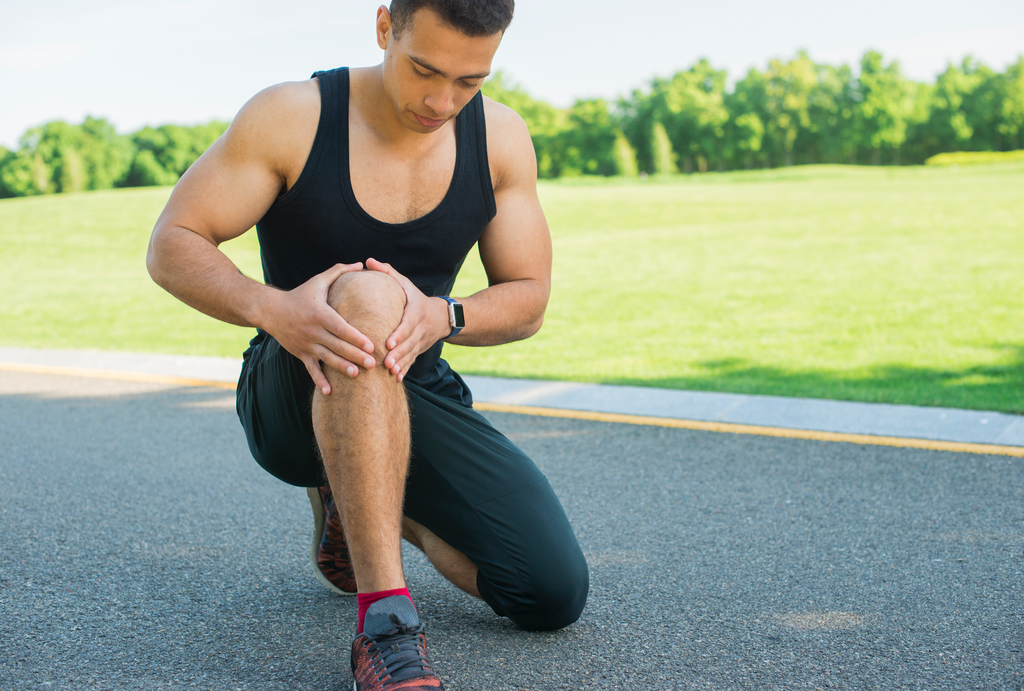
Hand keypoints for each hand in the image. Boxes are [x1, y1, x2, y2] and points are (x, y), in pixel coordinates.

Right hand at [262, 262, 374, 394]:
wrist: (270, 310)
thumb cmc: (300, 294)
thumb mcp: (318, 281)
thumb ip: (340, 271)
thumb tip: (362, 263)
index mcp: (320, 313)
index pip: (341, 328)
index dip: (356, 337)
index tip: (371, 345)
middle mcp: (313, 331)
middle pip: (338, 346)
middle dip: (356, 355)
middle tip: (373, 364)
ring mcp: (306, 344)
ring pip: (327, 359)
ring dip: (342, 368)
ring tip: (358, 375)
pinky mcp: (301, 353)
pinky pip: (311, 369)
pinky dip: (319, 381)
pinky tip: (330, 392)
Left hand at [365, 257, 448, 382]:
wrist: (443, 316)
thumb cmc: (416, 297)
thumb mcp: (405, 283)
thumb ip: (387, 272)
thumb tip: (368, 261)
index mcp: (416, 312)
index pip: (408, 325)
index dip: (399, 335)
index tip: (388, 343)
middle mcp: (420, 329)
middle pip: (409, 343)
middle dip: (399, 354)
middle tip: (386, 363)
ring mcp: (421, 341)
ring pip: (411, 355)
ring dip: (401, 364)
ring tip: (390, 372)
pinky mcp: (419, 350)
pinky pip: (413, 361)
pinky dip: (406, 370)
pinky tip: (396, 379)